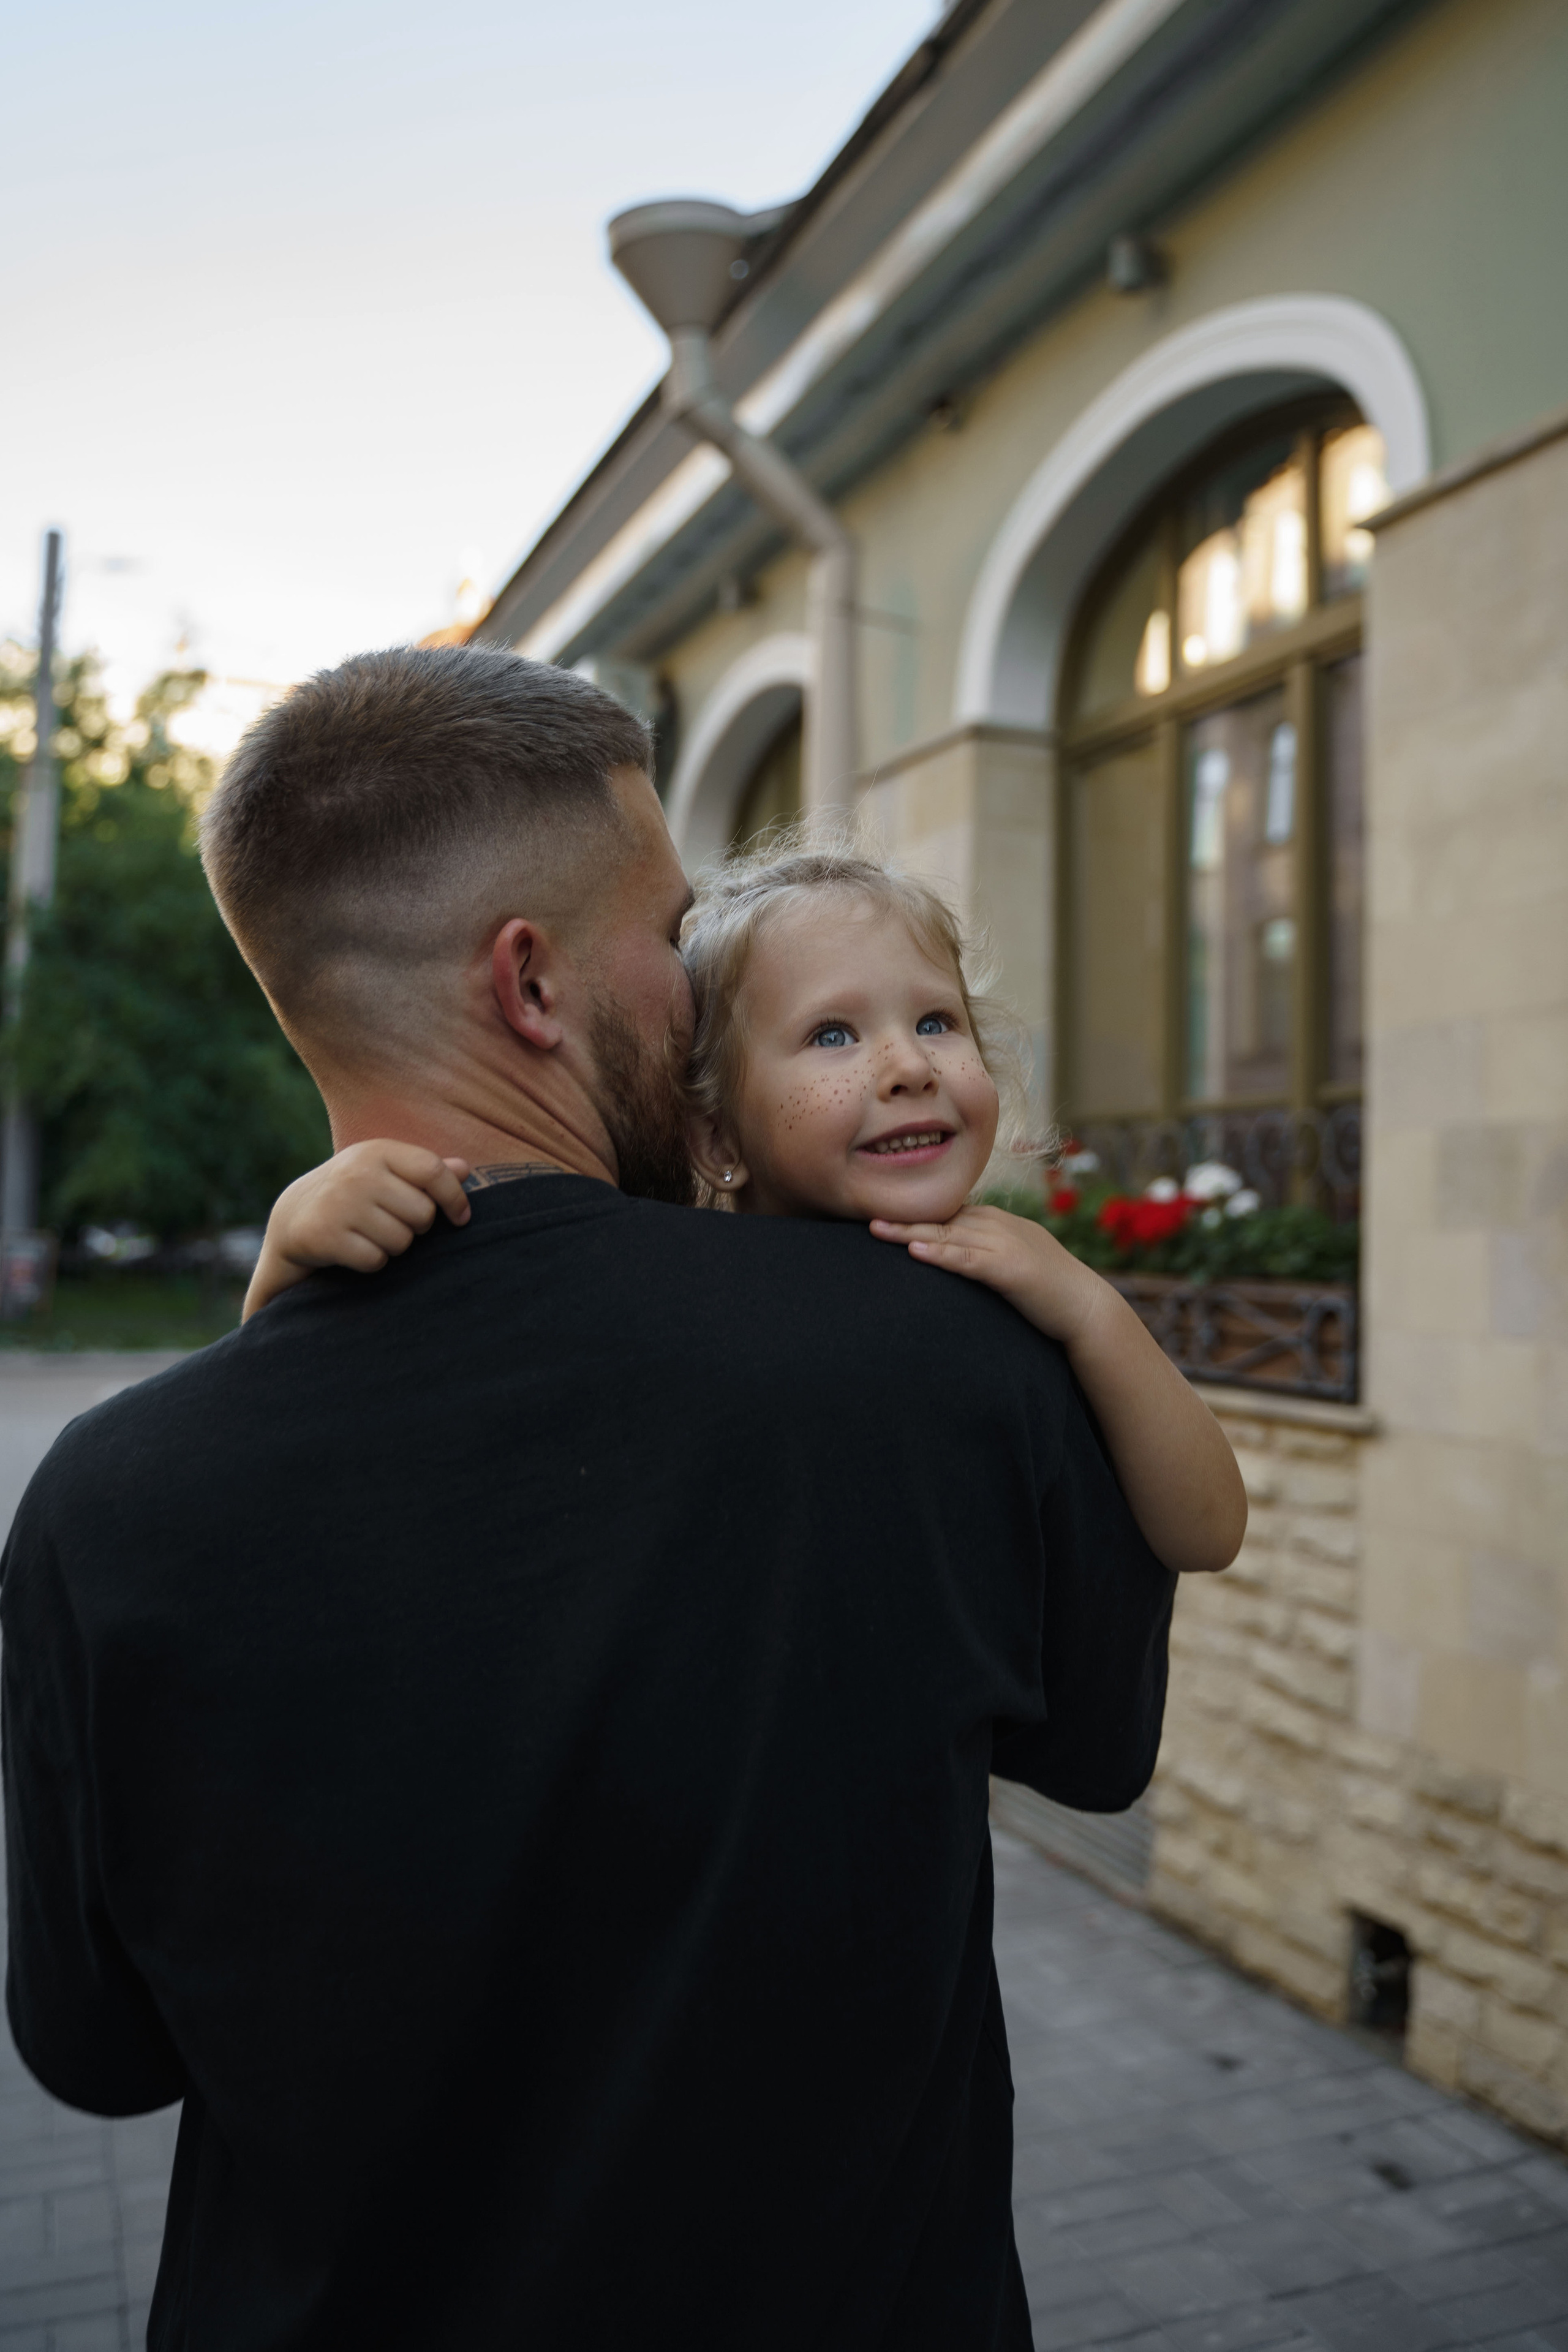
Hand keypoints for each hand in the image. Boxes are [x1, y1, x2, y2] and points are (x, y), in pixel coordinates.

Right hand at [244, 1142, 471, 1318]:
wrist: (293, 1217)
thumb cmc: (354, 1193)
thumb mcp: (385, 1173)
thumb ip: (424, 1172)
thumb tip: (465, 1169)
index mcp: (377, 1151)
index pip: (432, 1171)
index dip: (454, 1198)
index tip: (461, 1218)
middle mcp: (358, 1173)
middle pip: (422, 1214)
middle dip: (414, 1227)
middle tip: (390, 1222)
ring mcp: (339, 1203)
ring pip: (401, 1241)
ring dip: (393, 1247)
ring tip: (370, 1234)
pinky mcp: (324, 1235)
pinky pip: (376, 1260)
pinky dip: (371, 1262)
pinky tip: (354, 1249)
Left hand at [870, 1204, 1107, 1347]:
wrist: (1086, 1308)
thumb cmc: (1047, 1289)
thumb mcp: (1009, 1260)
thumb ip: (980, 1251)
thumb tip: (948, 1249)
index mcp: (994, 1221)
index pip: (944, 1211)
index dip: (911, 1211)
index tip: (876, 1210)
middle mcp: (996, 1225)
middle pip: (939, 1217)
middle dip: (901, 1215)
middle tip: (862, 1213)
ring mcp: (1004, 1245)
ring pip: (948, 1233)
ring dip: (910, 1230)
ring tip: (876, 1229)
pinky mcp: (1010, 1270)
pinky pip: (968, 1260)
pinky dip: (942, 1254)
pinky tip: (916, 1251)